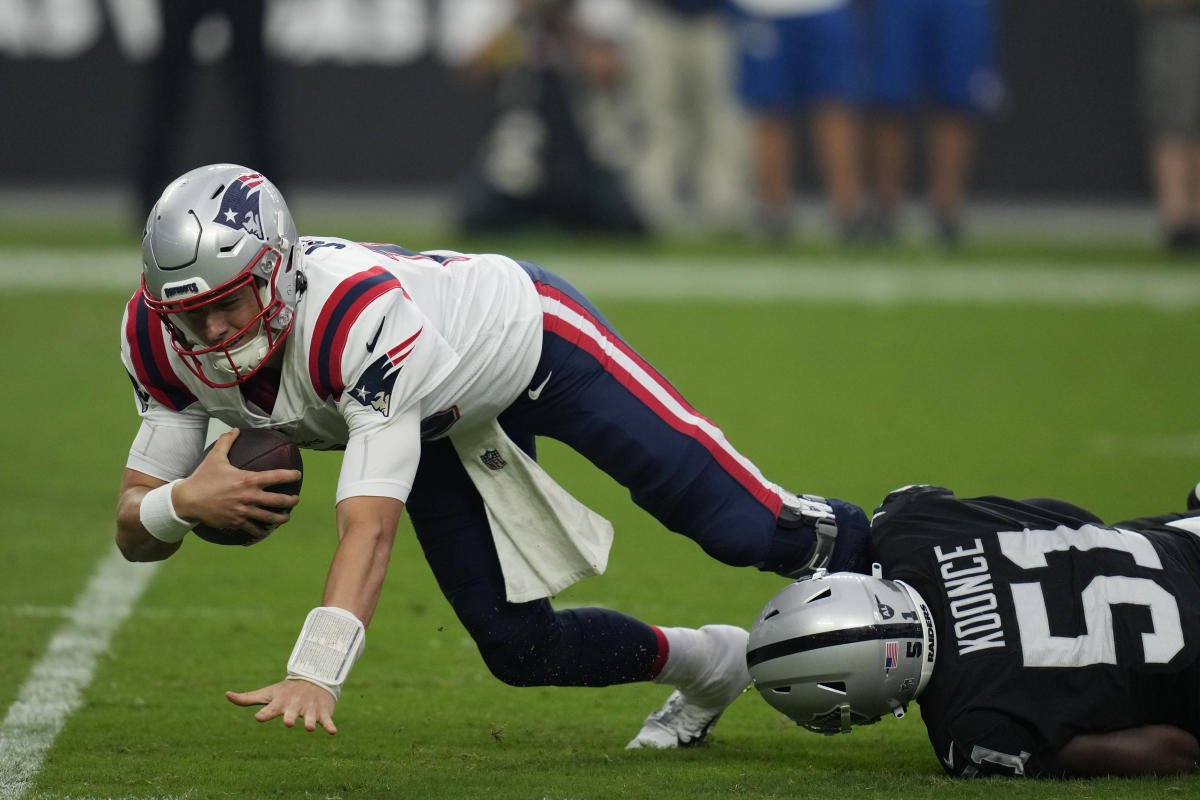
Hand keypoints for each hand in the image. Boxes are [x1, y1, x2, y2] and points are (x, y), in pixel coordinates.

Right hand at [174, 430, 300, 535]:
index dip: (290, 475)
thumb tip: (235, 429)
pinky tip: (266, 530)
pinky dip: (262, 530)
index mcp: (248, 480)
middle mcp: (249, 497)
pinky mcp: (236, 523)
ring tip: (286, 517)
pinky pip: (254, 529)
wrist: (187, 500)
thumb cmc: (202, 478)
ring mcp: (244, 512)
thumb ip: (226, 442)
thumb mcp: (214, 457)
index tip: (297, 475)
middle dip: (291, 501)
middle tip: (295, 500)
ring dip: (281, 518)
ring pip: (269, 518)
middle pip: (278, 501)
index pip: (276, 476)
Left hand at [226, 678, 338, 734]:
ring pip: (310, 717)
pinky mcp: (322, 712)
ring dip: (310, 722)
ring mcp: (309, 709)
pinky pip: (327, 720)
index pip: (270, 709)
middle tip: (288, 722)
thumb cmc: (286, 691)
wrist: (314, 679)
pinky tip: (333, 732)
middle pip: (291, 713)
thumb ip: (247, 698)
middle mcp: (294, 706)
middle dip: (290, 717)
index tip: (258, 717)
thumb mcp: (268, 693)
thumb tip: (226, 695)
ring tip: (310, 728)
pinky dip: (330, 725)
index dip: (265, 714)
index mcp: (280, 703)